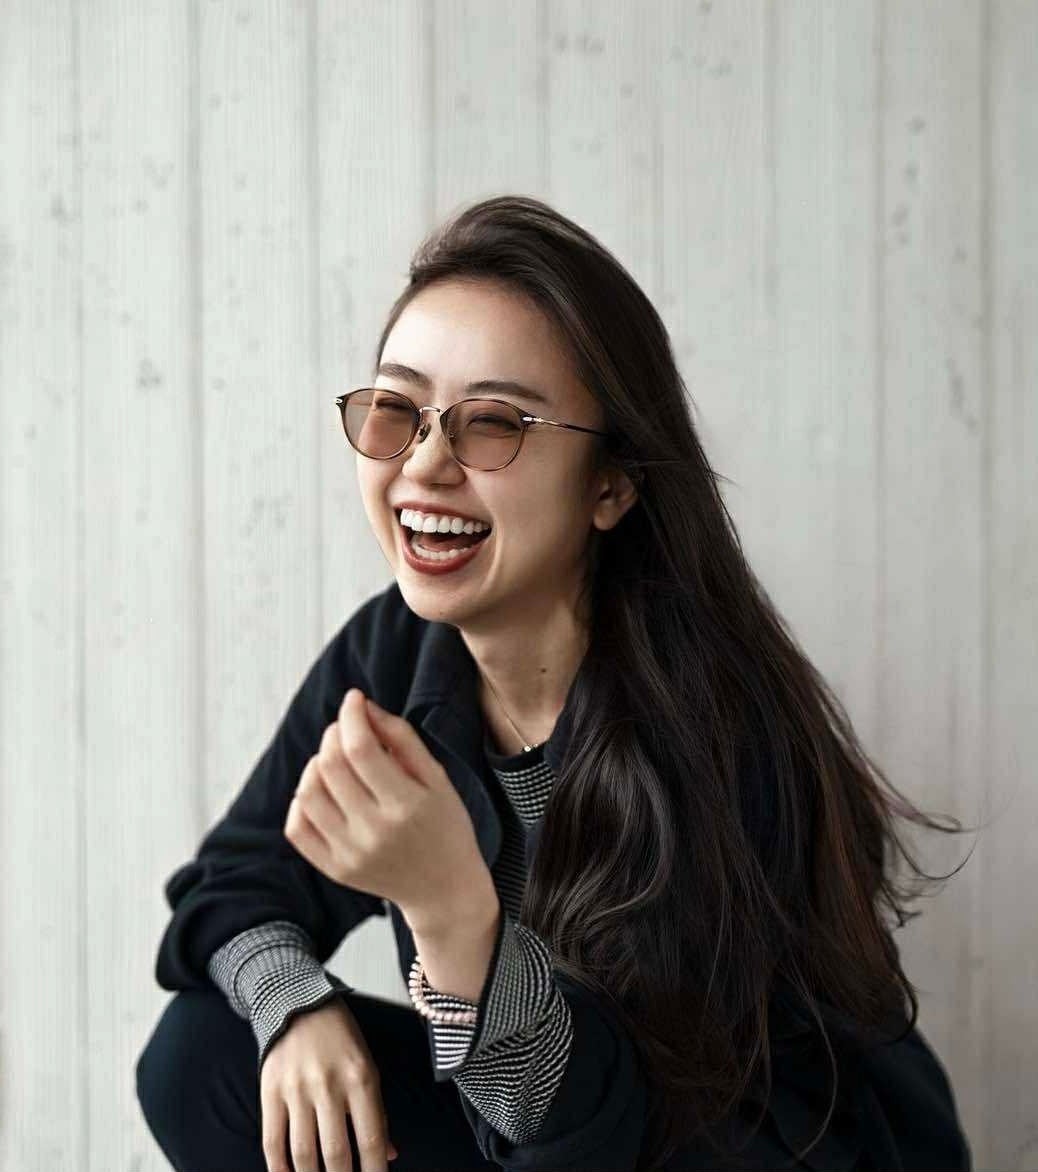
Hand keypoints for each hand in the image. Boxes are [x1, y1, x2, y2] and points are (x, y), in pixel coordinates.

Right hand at [260, 997, 397, 1171]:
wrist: (299, 1003)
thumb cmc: (340, 1038)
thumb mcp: (368, 1066)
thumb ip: (377, 1112)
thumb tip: (388, 1154)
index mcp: (360, 1078)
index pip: (371, 1139)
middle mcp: (329, 1086)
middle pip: (337, 1154)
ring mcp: (297, 1090)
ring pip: (304, 1154)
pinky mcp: (271, 1091)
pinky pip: (273, 1142)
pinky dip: (280, 1170)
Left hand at [284, 688, 489, 929]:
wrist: (444, 888)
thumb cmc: (445, 824)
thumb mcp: (437, 776)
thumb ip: (402, 737)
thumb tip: (363, 707)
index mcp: (406, 805)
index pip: (360, 748)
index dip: (351, 715)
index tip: (354, 699)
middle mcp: (374, 832)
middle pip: (331, 766)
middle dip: (334, 733)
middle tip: (347, 728)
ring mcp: (350, 854)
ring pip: (308, 792)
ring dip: (316, 763)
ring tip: (335, 759)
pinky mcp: (334, 869)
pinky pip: (297, 826)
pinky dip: (302, 799)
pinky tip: (323, 791)